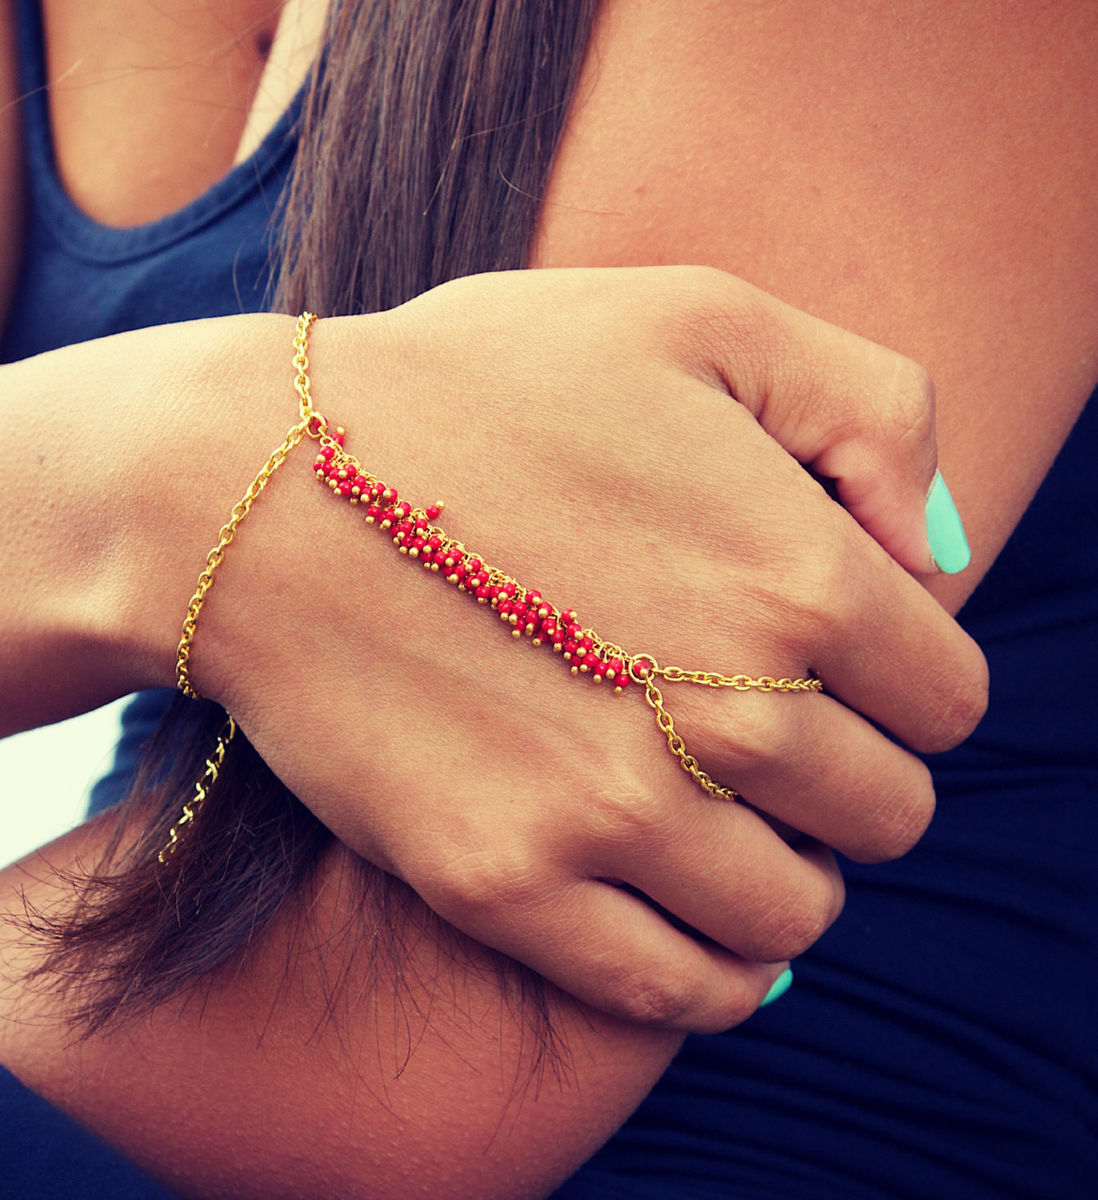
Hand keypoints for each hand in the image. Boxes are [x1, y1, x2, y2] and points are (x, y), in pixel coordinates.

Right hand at [197, 267, 986, 1029]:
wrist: (256, 482)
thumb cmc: (477, 384)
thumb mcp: (699, 313)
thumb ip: (872, 410)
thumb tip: (943, 550)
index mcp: (802, 574)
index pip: (950, 699)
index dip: (904, 678)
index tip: (834, 659)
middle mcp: (734, 714)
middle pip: (889, 812)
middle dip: (850, 774)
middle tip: (769, 731)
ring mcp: (616, 814)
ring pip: (798, 914)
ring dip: (788, 871)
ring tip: (727, 815)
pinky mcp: (510, 883)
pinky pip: (680, 991)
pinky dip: (714, 971)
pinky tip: (692, 915)